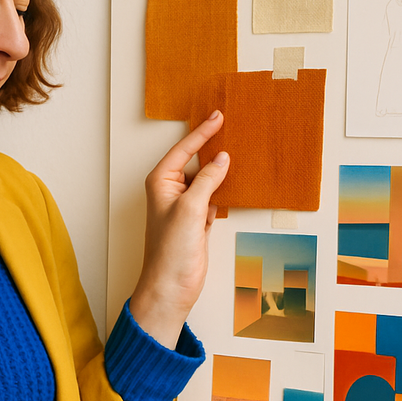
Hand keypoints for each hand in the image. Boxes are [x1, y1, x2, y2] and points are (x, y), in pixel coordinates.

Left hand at [129, 110, 228, 348]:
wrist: (172, 285)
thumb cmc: (171, 250)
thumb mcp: (190, 208)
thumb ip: (207, 180)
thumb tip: (222, 158)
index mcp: (160, 182)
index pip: (184, 149)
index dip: (203, 132)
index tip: (219, 115)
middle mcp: (170, 191)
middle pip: (195, 161)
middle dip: (213, 148)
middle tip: (233, 126)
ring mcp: (184, 205)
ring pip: (207, 179)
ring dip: (221, 170)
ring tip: (241, 150)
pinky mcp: (197, 220)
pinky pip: (213, 197)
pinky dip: (224, 191)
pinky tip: (236, 182)